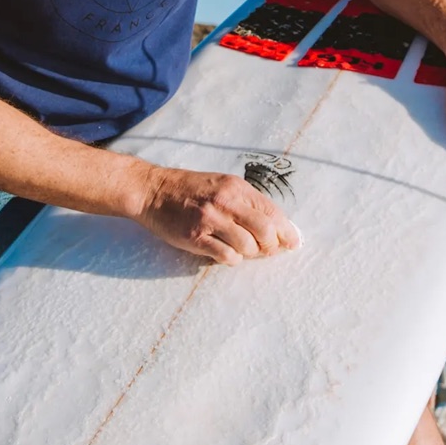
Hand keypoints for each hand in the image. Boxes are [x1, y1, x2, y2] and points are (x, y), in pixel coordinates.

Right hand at [135, 165, 301, 264]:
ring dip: (251, 253)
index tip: (293, 242)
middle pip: (265, 230)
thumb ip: (245, 201)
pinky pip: (226, 256)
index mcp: (235, 187)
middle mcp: (226, 201)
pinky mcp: (195, 237)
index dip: (287, 230)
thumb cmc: (189, 189)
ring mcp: (210, 219)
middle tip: (269, 252)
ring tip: (243, 251)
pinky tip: (226, 254)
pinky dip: (232, 259)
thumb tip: (274, 225)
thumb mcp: (221, 185)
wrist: (152, 190)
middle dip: (272, 246)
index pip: (272, 211)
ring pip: (248, 246)